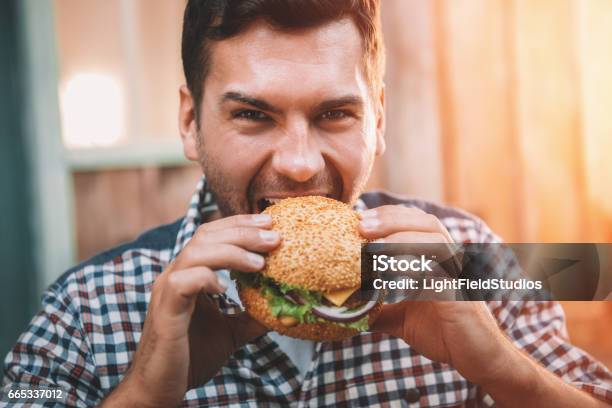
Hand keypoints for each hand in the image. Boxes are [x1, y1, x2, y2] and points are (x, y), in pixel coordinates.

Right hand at [102, 214, 280, 406]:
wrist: (161, 389)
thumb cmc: (191, 357)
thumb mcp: (231, 332)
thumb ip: (251, 316)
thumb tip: (283, 308)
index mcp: (188, 274)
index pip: (212, 234)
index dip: (239, 224)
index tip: (269, 223)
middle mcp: (175, 275)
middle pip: (205, 235)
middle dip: (242, 231)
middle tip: (273, 235)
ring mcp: (167, 291)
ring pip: (195, 252)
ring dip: (231, 251)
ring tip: (260, 262)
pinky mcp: (165, 311)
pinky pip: (182, 283)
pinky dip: (205, 278)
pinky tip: (225, 287)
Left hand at [358, 205, 508, 383]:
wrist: (478, 360)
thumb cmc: (445, 335)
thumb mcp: (402, 319)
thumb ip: (379, 311)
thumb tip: (349, 312)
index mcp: (437, 260)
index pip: (416, 223)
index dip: (389, 216)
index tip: (360, 218)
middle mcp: (450, 261)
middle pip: (426, 222)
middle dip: (392, 219)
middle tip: (362, 224)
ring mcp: (457, 275)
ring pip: (435, 240)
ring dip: (401, 237)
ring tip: (373, 245)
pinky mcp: (460, 295)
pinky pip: (438, 273)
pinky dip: (413, 267)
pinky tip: (388, 272)